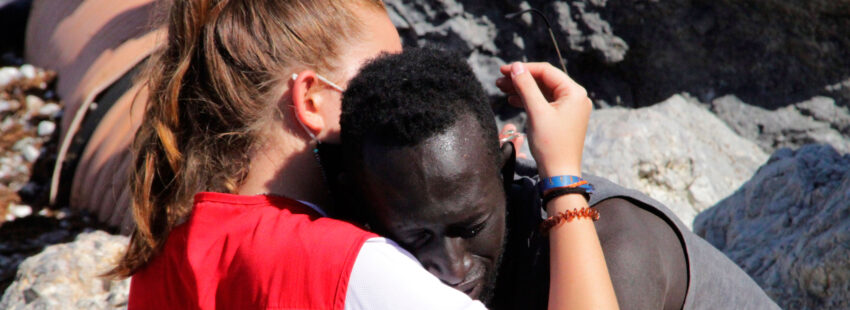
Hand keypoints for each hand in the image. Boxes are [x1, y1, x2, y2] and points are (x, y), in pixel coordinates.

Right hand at [495, 62, 591, 177]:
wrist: (559, 173)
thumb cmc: (550, 144)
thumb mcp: (536, 112)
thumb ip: (526, 86)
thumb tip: (516, 67)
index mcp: (574, 92)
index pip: (546, 72)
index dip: (523, 69)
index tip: (503, 70)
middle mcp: (575, 97)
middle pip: (544, 80)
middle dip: (521, 79)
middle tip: (499, 80)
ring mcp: (570, 108)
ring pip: (542, 91)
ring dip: (522, 89)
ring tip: (502, 89)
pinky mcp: (563, 118)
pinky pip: (545, 103)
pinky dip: (529, 100)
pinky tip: (513, 100)